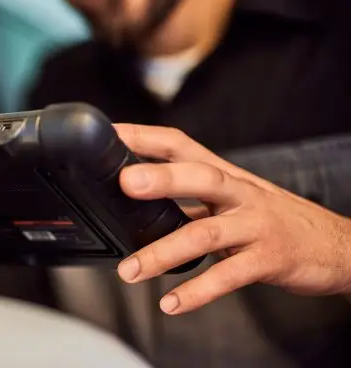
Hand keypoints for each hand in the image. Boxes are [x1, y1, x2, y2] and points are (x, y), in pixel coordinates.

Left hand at [113, 124, 350, 314]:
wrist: (336, 244)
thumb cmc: (271, 218)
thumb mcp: (231, 198)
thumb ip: (190, 196)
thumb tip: (136, 197)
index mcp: (224, 175)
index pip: (180, 145)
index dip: (146, 137)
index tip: (110, 134)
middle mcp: (240, 193)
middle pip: (200, 177)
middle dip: (161, 178)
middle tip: (123, 183)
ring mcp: (256, 225)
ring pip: (207, 233)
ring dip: (164, 253)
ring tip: (129, 271)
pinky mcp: (270, 259)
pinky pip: (230, 276)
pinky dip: (199, 291)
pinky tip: (172, 303)